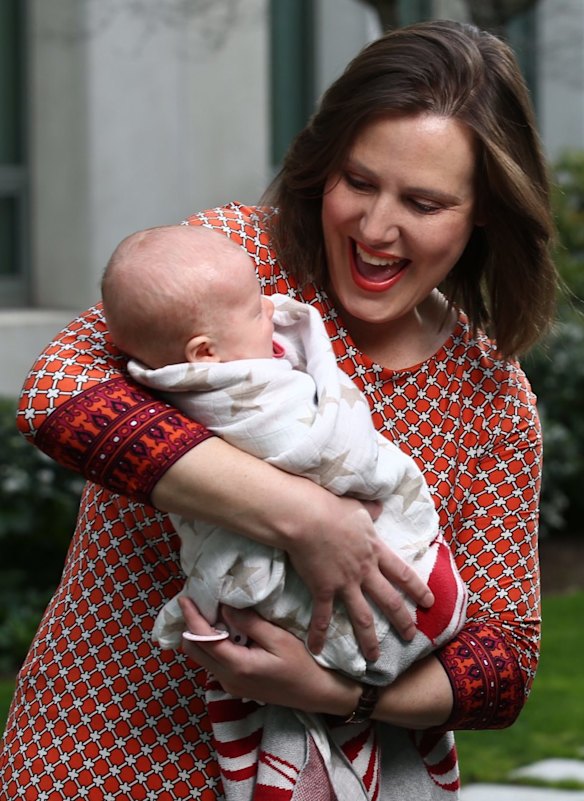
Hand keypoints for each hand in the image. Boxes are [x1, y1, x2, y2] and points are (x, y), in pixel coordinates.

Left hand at [179, 598, 358, 714]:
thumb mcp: (278, 638)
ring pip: (202, 658)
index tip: (186, 597)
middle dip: (190, 626)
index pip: (204, 639)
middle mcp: (227, 679)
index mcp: (237, 666)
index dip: (192, 617)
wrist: (316, 694)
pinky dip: (211, 644)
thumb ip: (249, 623)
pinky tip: (222, 629)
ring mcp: (231, 685)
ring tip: (207, 611)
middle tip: (195, 602)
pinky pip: (213, 662)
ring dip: (200, 635)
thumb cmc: (302, 664)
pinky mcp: (236, 685)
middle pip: (195, 651)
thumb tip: (225, 607)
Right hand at [285, 492, 434, 659]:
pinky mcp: (323, 589)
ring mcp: (344, 583)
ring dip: (369, 639)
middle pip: (389, 600)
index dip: (417, 589)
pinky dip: (319, 634)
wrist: (307, 517)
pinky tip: (317, 649)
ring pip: (362, 616)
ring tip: (375, 658)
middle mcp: (364, 571)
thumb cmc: (332, 507)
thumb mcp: (358, 506)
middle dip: (402, 620)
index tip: (430, 602)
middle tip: (411, 637)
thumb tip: (380, 505)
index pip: (402, 573)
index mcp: (374, 550)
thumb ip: (371, 509)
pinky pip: (323, 617)